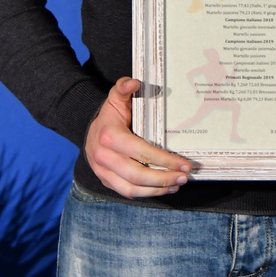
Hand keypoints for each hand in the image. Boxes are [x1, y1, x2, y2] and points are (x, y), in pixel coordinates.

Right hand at [85, 77, 191, 198]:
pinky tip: (164, 189)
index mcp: (110, 137)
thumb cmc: (110, 115)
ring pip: (132, 188)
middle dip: (164, 178)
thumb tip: (134, 82)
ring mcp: (104, 172)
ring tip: (177, 184)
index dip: (164, 160)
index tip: (184, 164)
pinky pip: (127, 193)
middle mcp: (104, 157)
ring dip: (157, 190)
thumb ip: (123, 88)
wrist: (90, 132)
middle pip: (137, 174)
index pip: (141, 152)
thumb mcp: (115, 98)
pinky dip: (147, 194)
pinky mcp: (107, 182)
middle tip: (185, 177)